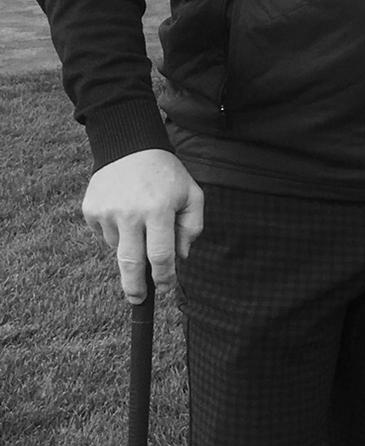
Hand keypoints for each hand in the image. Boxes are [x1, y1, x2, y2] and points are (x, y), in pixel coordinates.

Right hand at [82, 149, 204, 300]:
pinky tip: (123, 211)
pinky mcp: (90, 209)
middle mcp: (130, 213)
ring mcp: (107, 212)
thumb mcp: (192, 195)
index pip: (161, 255)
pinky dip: (115, 231)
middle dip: (135, 287)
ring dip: (129, 245)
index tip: (165, 287)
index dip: (164, 277)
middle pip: (131, 264)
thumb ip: (192, 227)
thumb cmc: (166, 175)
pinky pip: (103, 234)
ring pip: (118, 247)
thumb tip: (180, 258)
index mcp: (159, 210)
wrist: (129, 146)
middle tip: (138, 300)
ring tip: (139, 221)